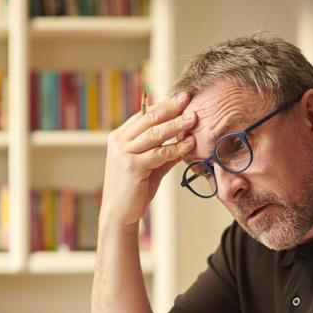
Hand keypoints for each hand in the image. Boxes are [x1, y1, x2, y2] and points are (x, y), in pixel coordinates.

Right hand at [100, 92, 197, 228]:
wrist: (118, 214)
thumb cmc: (134, 190)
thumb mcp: (148, 165)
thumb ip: (163, 151)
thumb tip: (185, 139)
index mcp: (119, 137)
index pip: (143, 115)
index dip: (163, 105)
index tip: (181, 99)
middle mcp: (119, 142)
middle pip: (149, 119)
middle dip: (171, 108)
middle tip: (188, 100)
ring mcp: (124, 153)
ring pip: (155, 133)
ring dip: (177, 125)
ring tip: (193, 119)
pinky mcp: (132, 166)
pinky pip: (159, 152)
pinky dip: (176, 148)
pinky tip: (189, 144)